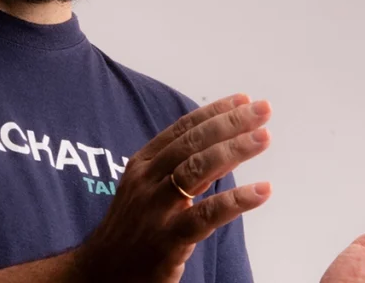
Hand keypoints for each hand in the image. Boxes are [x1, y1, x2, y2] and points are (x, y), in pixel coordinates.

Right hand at [73, 94, 272, 282]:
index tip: (243, 100)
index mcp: (142, 164)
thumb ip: (175, 169)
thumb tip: (220, 146)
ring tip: (264, 138)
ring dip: (235, 150)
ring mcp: (155, 209)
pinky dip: (237, 200)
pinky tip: (262, 190)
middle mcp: (146, 180)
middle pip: (193, 143)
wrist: (100, 274)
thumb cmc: (132, 230)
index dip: (214, 112)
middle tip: (263, 110)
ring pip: (198, 169)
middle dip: (230, 123)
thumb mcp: (146, 190)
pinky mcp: (166, 240)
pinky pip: (207, 215)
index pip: (182, 129)